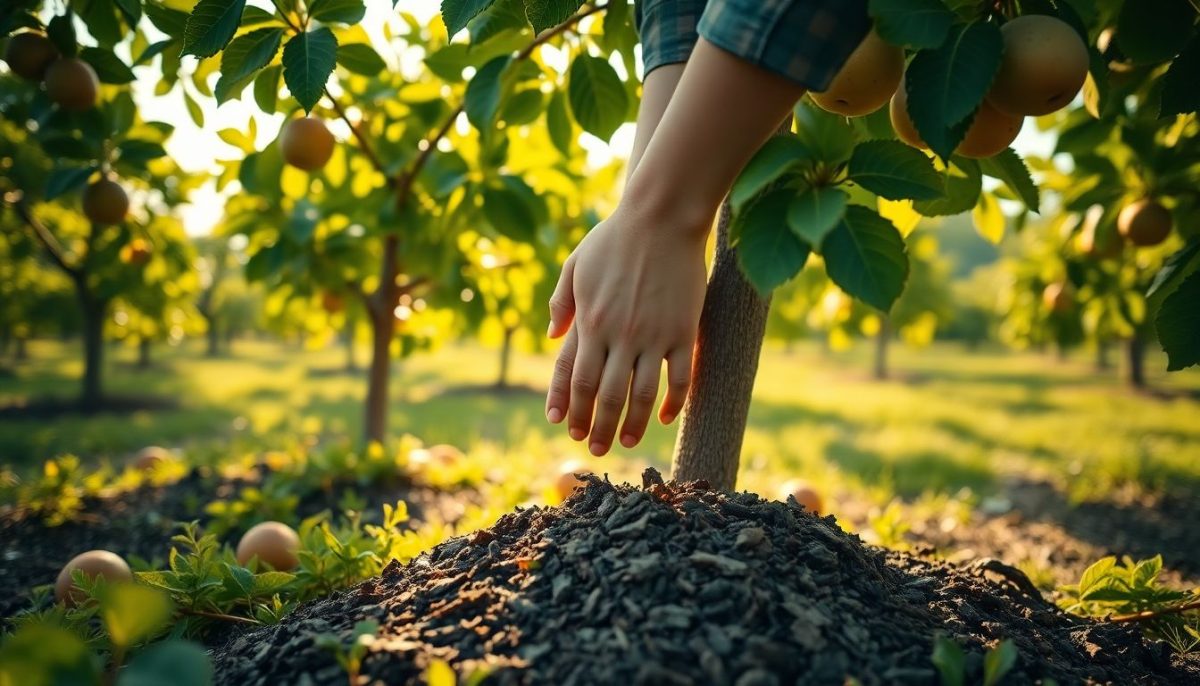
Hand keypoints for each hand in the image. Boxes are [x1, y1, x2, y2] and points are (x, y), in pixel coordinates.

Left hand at [545, 201, 708, 455]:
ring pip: (639, 394)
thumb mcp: (575, 264)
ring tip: (625, 442)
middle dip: (596, 425)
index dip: (569, 405)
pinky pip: (678, 378)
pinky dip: (671, 404)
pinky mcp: (682, 331)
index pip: (574, 376)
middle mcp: (617, 334)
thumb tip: (551, 333)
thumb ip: (562, 300)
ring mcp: (652, 335)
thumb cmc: (615, 237)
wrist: (661, 216)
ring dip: (630, 423)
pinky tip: (665, 419)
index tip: (565, 428)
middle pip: (603, 394)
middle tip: (595, 449)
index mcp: (589, 320)